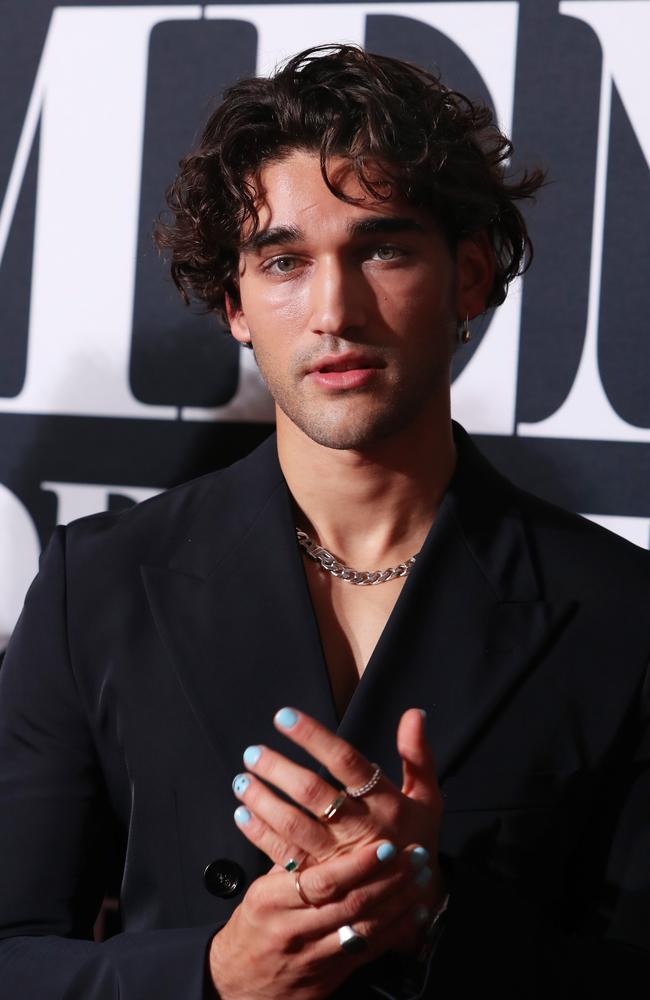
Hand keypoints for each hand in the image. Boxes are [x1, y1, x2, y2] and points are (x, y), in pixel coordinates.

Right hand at [209, 837, 435, 999]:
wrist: (241, 980)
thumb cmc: (257, 922)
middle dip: (389, 877)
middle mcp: (295, 929)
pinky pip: (369, 951)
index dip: (358, 864)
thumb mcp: (264, 886)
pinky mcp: (332, 973)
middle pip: (351, 903)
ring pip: (365, 927)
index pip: (322, 881)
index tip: (386, 844)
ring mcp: (315, 954)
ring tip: (422, 876)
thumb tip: (321, 814)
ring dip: (399, 900)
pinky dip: (397, 930)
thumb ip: (293, 857)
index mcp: (273, 900)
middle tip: (416, 854)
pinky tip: (417, 912)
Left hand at [231, 707, 445, 937]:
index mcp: (384, 802)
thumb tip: (413, 712)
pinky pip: (284, 856)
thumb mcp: (427, 795)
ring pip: (294, 826)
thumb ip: (417, 754)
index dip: (314, 737)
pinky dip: (260, 834)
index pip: (346, 761)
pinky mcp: (320, 878)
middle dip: (279, 770)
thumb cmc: (416, 833)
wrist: (414, 897)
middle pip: (314, 794)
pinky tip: (242, 814)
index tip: (284, 717)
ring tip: (242, 779)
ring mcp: (337, 856)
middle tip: (253, 752)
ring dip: (263, 801)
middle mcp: (360, 828)